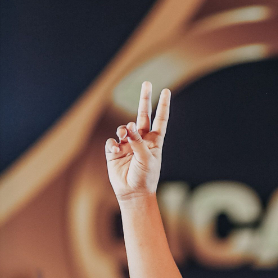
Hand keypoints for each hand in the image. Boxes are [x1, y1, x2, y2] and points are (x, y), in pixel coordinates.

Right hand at [105, 81, 170, 202]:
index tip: (166, 91)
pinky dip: (113, 144)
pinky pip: (112, 142)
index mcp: (154, 142)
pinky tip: (116, 151)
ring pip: (123, 128)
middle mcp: (141, 140)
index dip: (163, 106)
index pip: (159, 120)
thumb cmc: (145, 178)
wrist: (133, 194)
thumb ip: (138, 141)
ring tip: (124, 136)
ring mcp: (127, 145)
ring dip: (123, 130)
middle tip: (147, 83)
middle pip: (142, 115)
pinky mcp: (114, 152)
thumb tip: (129, 126)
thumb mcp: (146, 159)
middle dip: (144, 99)